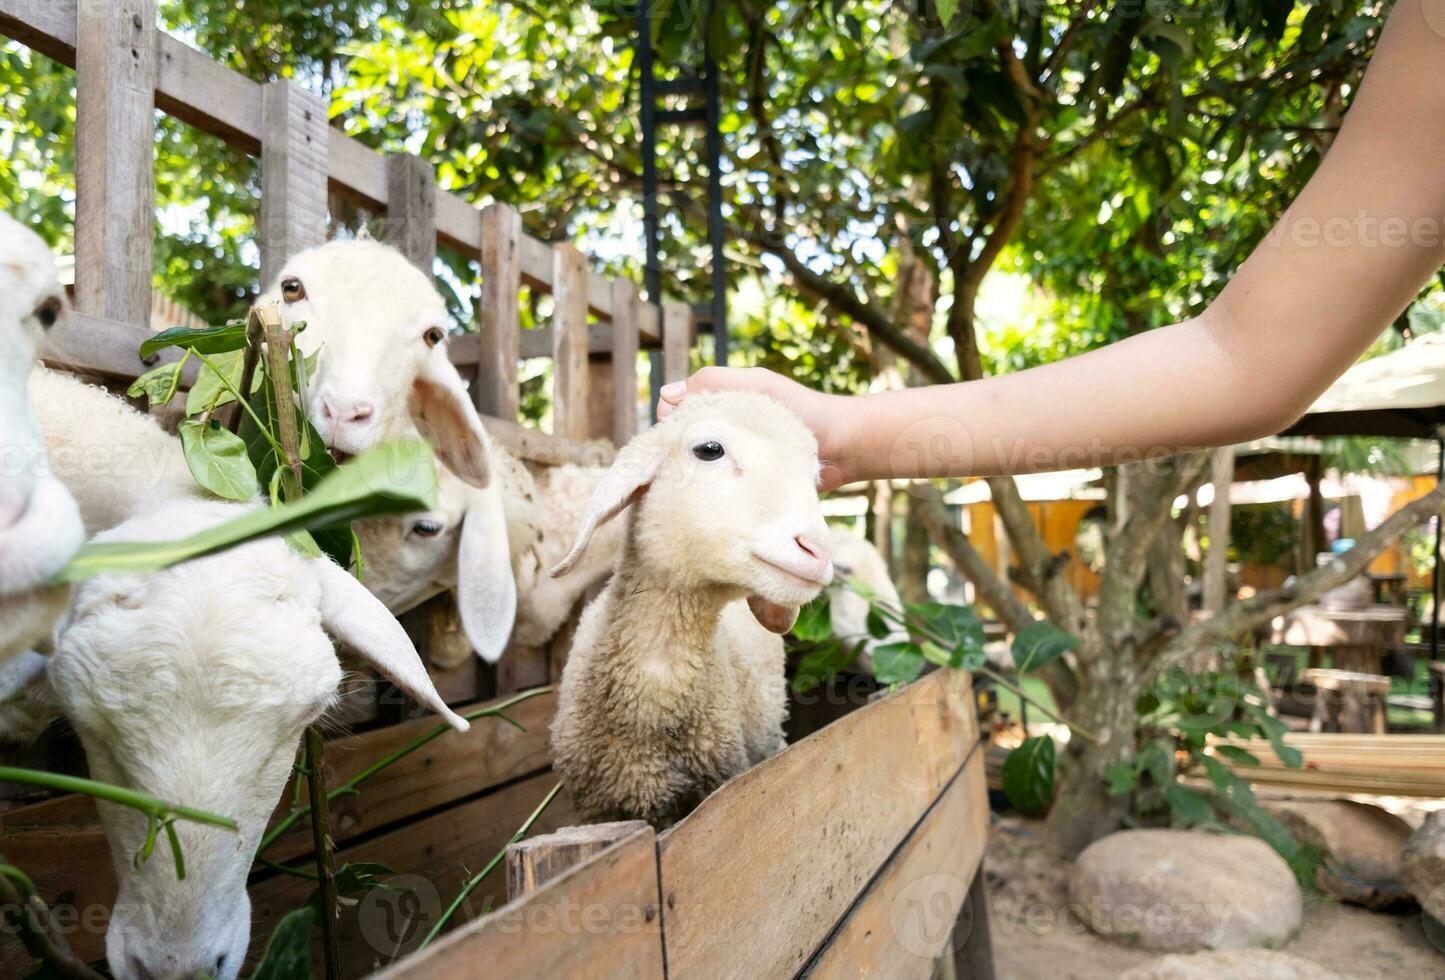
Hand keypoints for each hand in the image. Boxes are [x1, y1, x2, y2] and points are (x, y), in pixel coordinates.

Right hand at [658, 367, 856, 490]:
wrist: (843, 448)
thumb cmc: (802, 409)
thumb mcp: (758, 385)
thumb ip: (715, 382)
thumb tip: (666, 395)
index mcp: (722, 407)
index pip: (676, 414)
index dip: (669, 423)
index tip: (671, 434)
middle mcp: (723, 435)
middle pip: (680, 444)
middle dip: (674, 450)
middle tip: (681, 461)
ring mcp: (733, 463)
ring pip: (695, 470)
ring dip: (690, 474)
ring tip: (691, 480)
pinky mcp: (745, 489)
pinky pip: (718, 493)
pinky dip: (710, 494)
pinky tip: (705, 498)